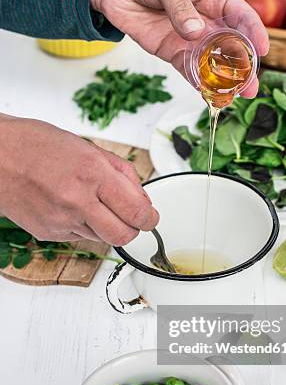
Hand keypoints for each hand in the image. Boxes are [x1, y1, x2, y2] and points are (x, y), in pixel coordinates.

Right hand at [0, 115, 158, 243]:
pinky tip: (70, 206)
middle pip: (124, 236)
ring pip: (103, 238)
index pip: (137, 212)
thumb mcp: (88, 148)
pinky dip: (83, 225)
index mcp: (92, 173)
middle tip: (131, 218)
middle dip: (133, 229)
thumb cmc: (36, 145)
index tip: (150, 217)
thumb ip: (122, 174)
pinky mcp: (48, 233)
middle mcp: (77, 200)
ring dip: (106, 225)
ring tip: (89, 201)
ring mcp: (61, 220)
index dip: (150, 218)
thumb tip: (142, 199)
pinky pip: (79, 237)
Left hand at [87, 0, 268, 97]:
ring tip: (236, 96)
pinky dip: (199, 83)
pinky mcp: (171, 51)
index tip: (262, 50)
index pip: (240, 15)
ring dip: (225, 80)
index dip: (253, 32)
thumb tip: (195, 32)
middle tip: (252, 85)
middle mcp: (205, 19)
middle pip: (231, 45)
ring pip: (212, 62)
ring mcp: (189, 38)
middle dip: (243, 66)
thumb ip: (181, 8)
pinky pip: (189, 70)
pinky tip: (210, 95)